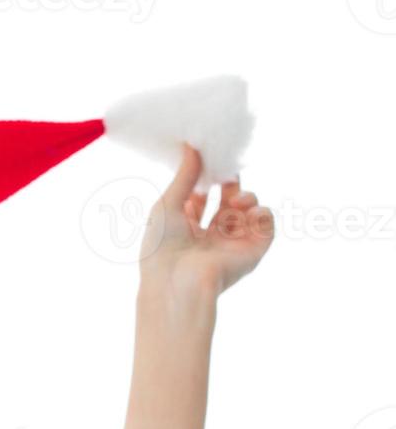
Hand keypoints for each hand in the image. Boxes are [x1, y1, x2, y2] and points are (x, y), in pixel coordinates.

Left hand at [140, 142, 275, 302]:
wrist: (177, 283)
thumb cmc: (162, 247)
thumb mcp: (168, 204)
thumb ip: (185, 175)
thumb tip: (192, 145)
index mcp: (183, 228)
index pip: (202, 198)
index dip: (209, 179)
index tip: (214, 159)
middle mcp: (208, 237)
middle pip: (228, 202)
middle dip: (231, 185)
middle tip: (228, 177)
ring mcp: (230, 245)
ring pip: (248, 212)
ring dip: (247, 198)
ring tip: (237, 200)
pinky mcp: (250, 254)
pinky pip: (266, 228)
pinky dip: (263, 215)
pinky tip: (252, 212)